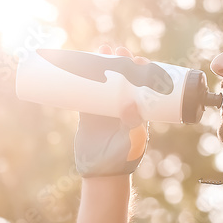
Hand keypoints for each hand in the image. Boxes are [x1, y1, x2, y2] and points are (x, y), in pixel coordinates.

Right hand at [74, 45, 149, 176]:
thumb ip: (133, 123)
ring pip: (104, 82)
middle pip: (122, 79)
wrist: (102, 174)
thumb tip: (131, 103)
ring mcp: (104, 110)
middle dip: (120, 62)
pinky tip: (80, 64)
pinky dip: (83, 79)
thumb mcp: (133, 140)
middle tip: (116, 49)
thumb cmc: (124, 159)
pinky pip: (85, 93)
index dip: (141, 71)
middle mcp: (122, 108)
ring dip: (102, 65)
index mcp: (138, 112)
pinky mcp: (88, 115)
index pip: (142, 86)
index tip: (139, 59)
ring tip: (100, 50)